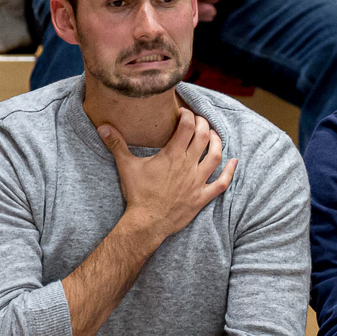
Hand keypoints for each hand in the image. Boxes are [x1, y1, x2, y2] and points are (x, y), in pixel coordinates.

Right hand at [97, 104, 236, 242]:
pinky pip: (222, 183)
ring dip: (218, 142)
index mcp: (172, 155)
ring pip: (216, 156)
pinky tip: (234, 162)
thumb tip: (102, 127)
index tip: (184, 113)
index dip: (188, 115)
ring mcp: (197, 181)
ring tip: (214, 135)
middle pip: (204, 137)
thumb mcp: (126, 166)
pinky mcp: (202, 197)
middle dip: (204, 124)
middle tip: (199, 120)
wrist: (147, 222)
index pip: (187, 126)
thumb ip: (116, 144)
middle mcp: (188, 165)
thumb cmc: (138, 194)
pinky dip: (230, 172)